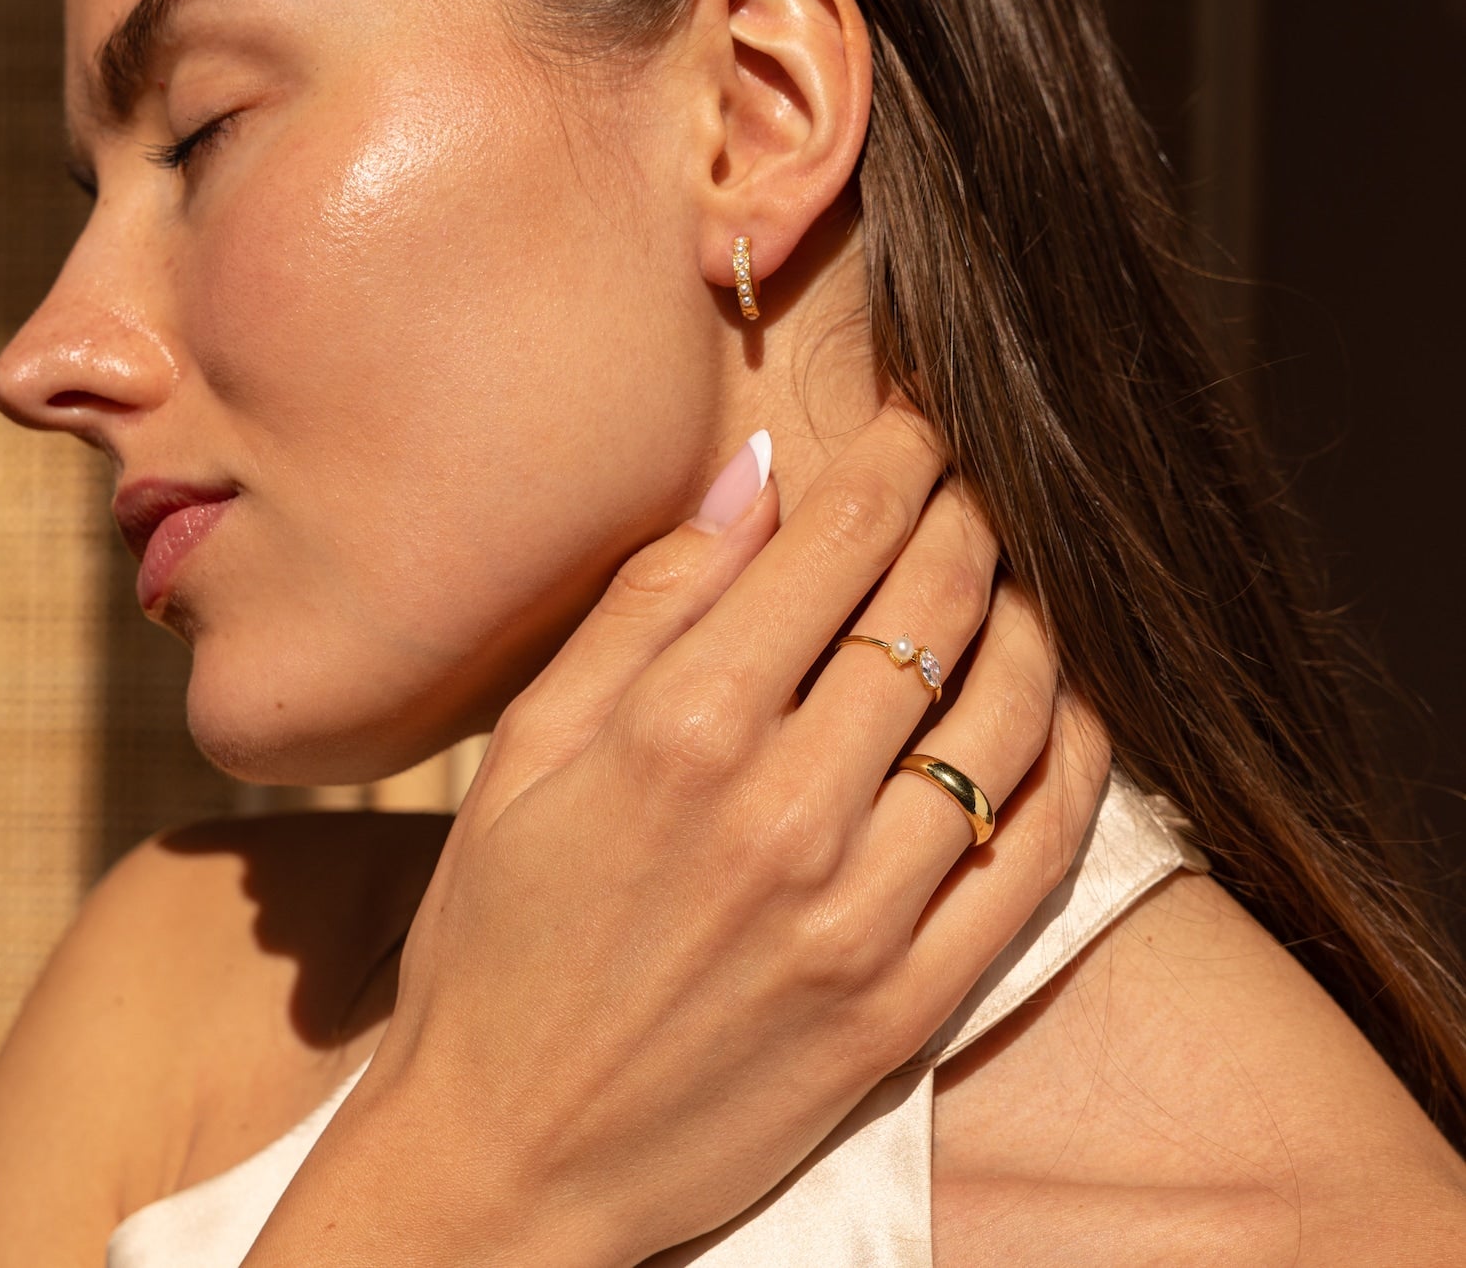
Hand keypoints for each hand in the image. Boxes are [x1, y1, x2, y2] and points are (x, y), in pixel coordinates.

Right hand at [250, 406, 1109, 1266]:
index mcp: (682, 726)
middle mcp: (785, 808)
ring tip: (1025, 580)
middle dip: (973, 514)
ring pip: (1010, 714)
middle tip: (984, 479)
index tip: (923, 419)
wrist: (509, 1154)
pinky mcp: (906, 1005)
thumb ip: (646, 604)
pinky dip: (1074, 762)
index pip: (839, 542)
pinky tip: (1069, 709)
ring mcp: (859, 913)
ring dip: (1036, 620)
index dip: (898, 457)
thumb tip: (753, 479)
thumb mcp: (532, 749)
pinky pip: (1033, 856)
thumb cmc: (498, 936)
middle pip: (935, 606)